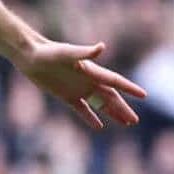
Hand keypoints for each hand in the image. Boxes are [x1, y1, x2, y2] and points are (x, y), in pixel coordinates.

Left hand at [17, 40, 146, 128]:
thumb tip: (102, 47)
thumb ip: (84, 52)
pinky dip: (91, 117)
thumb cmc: (49, 52)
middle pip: (110, 97)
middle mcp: (88, 80)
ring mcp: (78, 89)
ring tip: (126, 123)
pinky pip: (82, 109)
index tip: (143, 95)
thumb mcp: (66, 53)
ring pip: (99, 104)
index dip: (129, 88)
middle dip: (123, 108)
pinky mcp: (66, 95)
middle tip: (135, 120)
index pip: (114, 81)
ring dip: (112, 113)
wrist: (30, 56)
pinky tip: (100, 126)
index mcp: (91, 71)